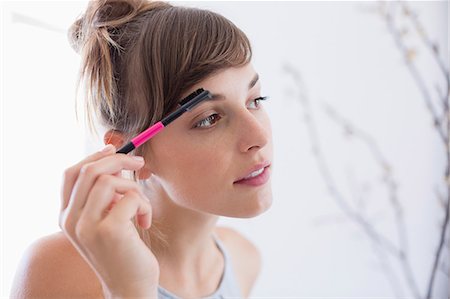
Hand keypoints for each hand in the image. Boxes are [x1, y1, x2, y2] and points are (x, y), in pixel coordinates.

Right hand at [59, 144, 158, 297]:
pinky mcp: (109, 230)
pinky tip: (145, 222)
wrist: (130, 286)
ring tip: (141, 207)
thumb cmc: (122, 250)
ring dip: (134, 188)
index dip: (93, 156)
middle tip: (140, 163)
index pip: (71, 173)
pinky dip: (144, 204)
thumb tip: (116, 159)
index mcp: (67, 216)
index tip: (114, 148)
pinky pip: (130, 197)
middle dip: (119, 160)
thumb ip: (103, 195)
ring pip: (109, 180)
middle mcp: (70, 220)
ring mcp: (87, 226)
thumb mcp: (106, 220)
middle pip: (89, 170)